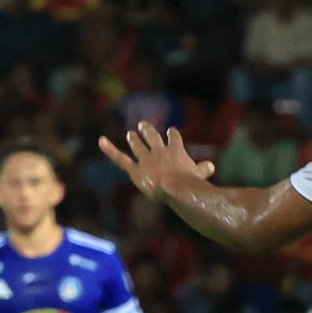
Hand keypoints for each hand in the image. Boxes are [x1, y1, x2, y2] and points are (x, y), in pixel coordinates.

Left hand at [97, 124, 215, 207]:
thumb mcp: (200, 175)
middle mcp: (159, 151)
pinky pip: (120, 159)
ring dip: (134, 139)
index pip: (174, 138)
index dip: (172, 135)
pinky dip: (109, 149)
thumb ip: (204, 169)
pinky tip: (100, 140)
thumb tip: (210, 166)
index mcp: (176, 150)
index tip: (172, 132)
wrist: (175, 187)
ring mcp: (146, 159)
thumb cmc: (190, 183)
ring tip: (131, 134)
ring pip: (138, 146)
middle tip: (143, 125)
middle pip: (153, 137)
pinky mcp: (135, 170)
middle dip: (148, 131)